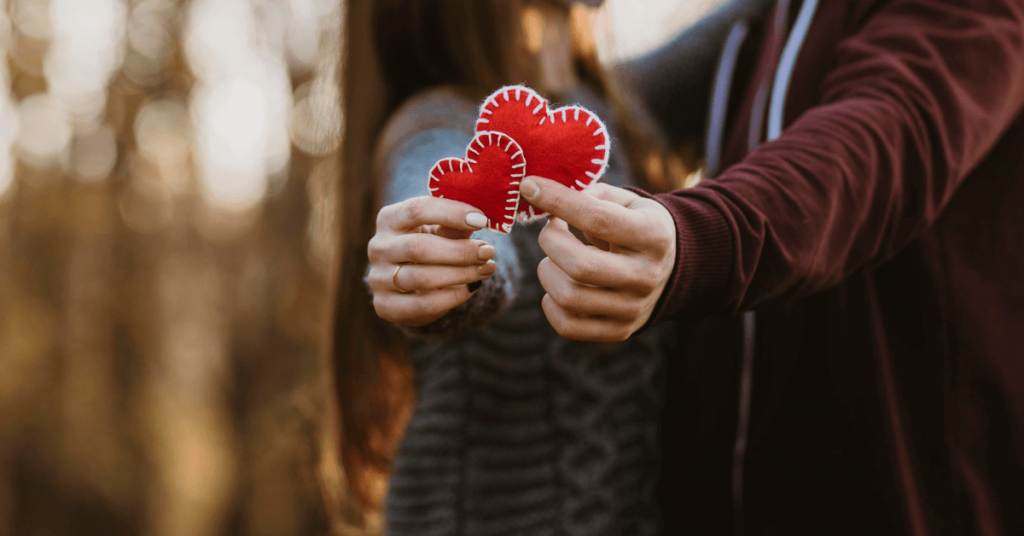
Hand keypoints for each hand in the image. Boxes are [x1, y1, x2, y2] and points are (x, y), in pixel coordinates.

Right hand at [368, 196, 497, 326]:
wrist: (406, 284)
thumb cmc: (428, 247)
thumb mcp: (439, 231)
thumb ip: (455, 227)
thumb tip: (479, 222)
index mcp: (389, 219)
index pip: (417, 210)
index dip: (451, 213)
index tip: (482, 220)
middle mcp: (378, 247)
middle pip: (418, 248)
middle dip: (459, 251)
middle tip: (488, 252)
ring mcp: (378, 278)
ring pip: (421, 278)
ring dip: (461, 274)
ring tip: (487, 269)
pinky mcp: (385, 305)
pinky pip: (423, 304)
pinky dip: (452, 297)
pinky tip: (471, 288)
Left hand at [520, 176, 676, 341]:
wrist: (672, 270)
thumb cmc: (636, 226)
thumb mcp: (626, 202)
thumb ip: (589, 195)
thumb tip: (543, 196)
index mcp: (652, 235)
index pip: (597, 219)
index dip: (558, 201)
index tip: (529, 186)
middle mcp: (646, 275)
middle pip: (580, 266)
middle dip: (550, 242)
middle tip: (551, 230)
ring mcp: (633, 308)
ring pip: (568, 297)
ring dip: (548, 272)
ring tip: (554, 259)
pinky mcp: (620, 331)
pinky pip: (567, 326)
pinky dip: (550, 304)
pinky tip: (558, 284)